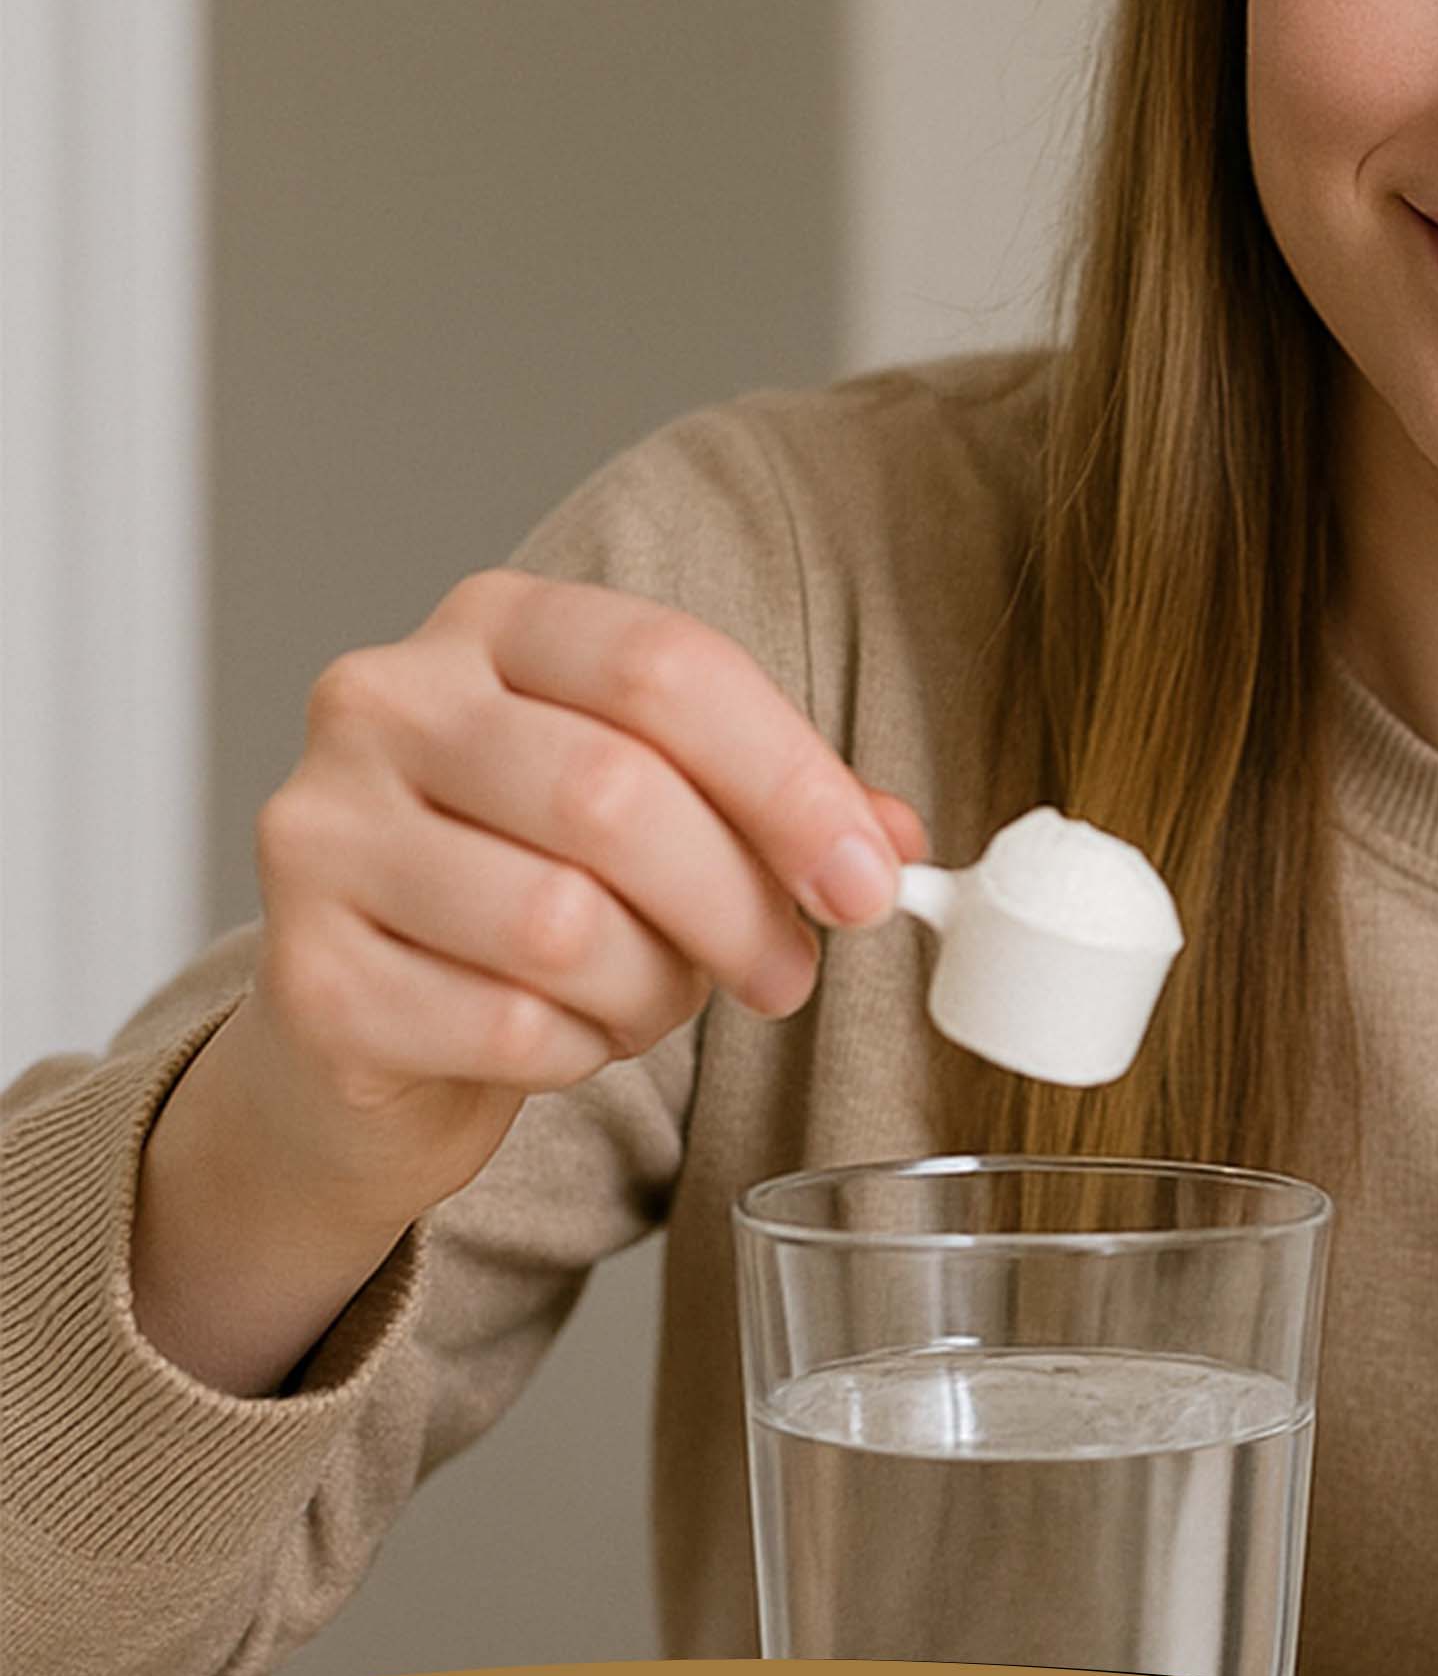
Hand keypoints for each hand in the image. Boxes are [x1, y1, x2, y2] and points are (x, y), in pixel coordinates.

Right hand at [229, 567, 931, 1233]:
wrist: (363, 1030)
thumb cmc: (527, 886)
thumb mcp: (661, 810)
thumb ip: (777, 808)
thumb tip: (893, 844)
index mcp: (494, 626)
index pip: (667, 668)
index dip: (791, 781)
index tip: (869, 878)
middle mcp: (386, 702)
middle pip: (617, 795)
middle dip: (739, 905)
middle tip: (788, 973)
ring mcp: (321, 832)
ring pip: (562, 924)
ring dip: (654, 988)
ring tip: (655, 997)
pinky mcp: (305, 975)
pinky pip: (506, 1024)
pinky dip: (578, 1049)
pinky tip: (568, 1036)